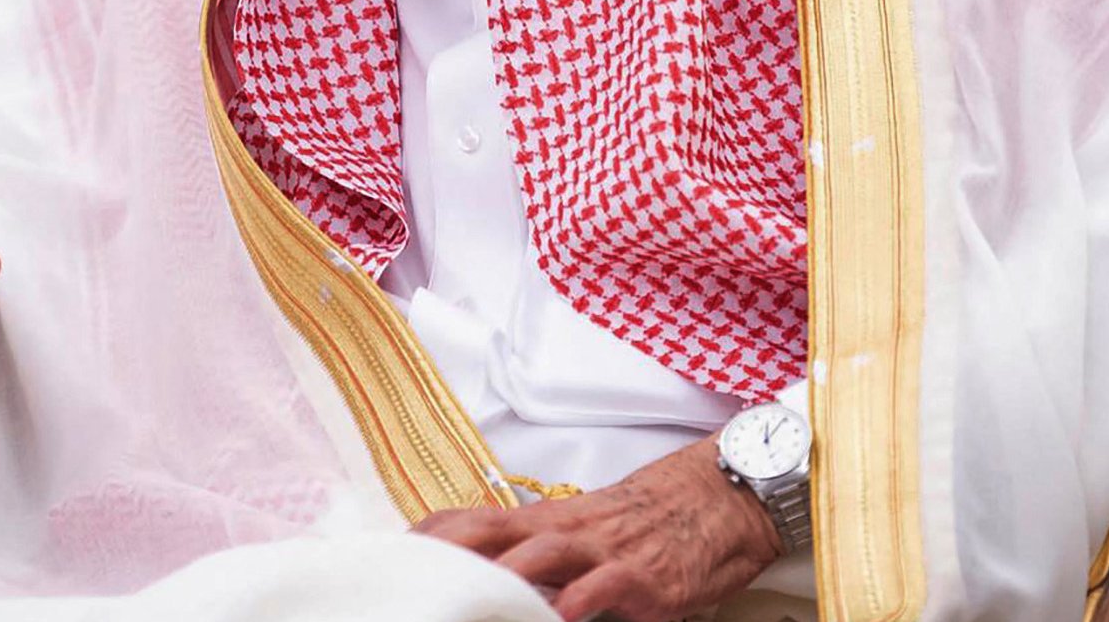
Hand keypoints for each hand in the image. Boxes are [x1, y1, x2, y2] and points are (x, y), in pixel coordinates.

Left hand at [415, 441, 781, 621]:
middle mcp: (563, 530)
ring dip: (504, 576)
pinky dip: (579, 601)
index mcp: (545, 520)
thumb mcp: (585, 533)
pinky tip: (562, 617)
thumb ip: (540, 555)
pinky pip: (603, 586)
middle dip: (449, 555)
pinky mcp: (640, 575)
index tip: (390, 557)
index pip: (472, 521)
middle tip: (411, 579)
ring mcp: (601, 550)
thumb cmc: (647, 522)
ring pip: (541, 556)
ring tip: (470, 597)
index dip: (430, 537)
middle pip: (491, 534)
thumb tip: (493, 579)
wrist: (718, 499)